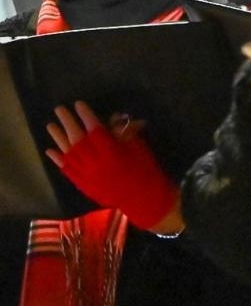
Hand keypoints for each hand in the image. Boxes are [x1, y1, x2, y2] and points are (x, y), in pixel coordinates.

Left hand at [46, 101, 178, 230]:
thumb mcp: (139, 148)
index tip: (79, 104)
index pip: (95, 130)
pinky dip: (58, 159)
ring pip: (69, 153)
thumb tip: (112, 119)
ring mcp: (87, 174)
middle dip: (68, 122)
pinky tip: (50, 150)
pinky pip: (67, 170)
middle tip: (59, 109)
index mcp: (112, 153)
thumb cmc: (146, 171)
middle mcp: (96, 163)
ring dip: (58, 138)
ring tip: (50, 125)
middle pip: (78, 139)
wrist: (144, 200)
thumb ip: (125, 134)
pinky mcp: (83, 184)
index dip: (87, 116)